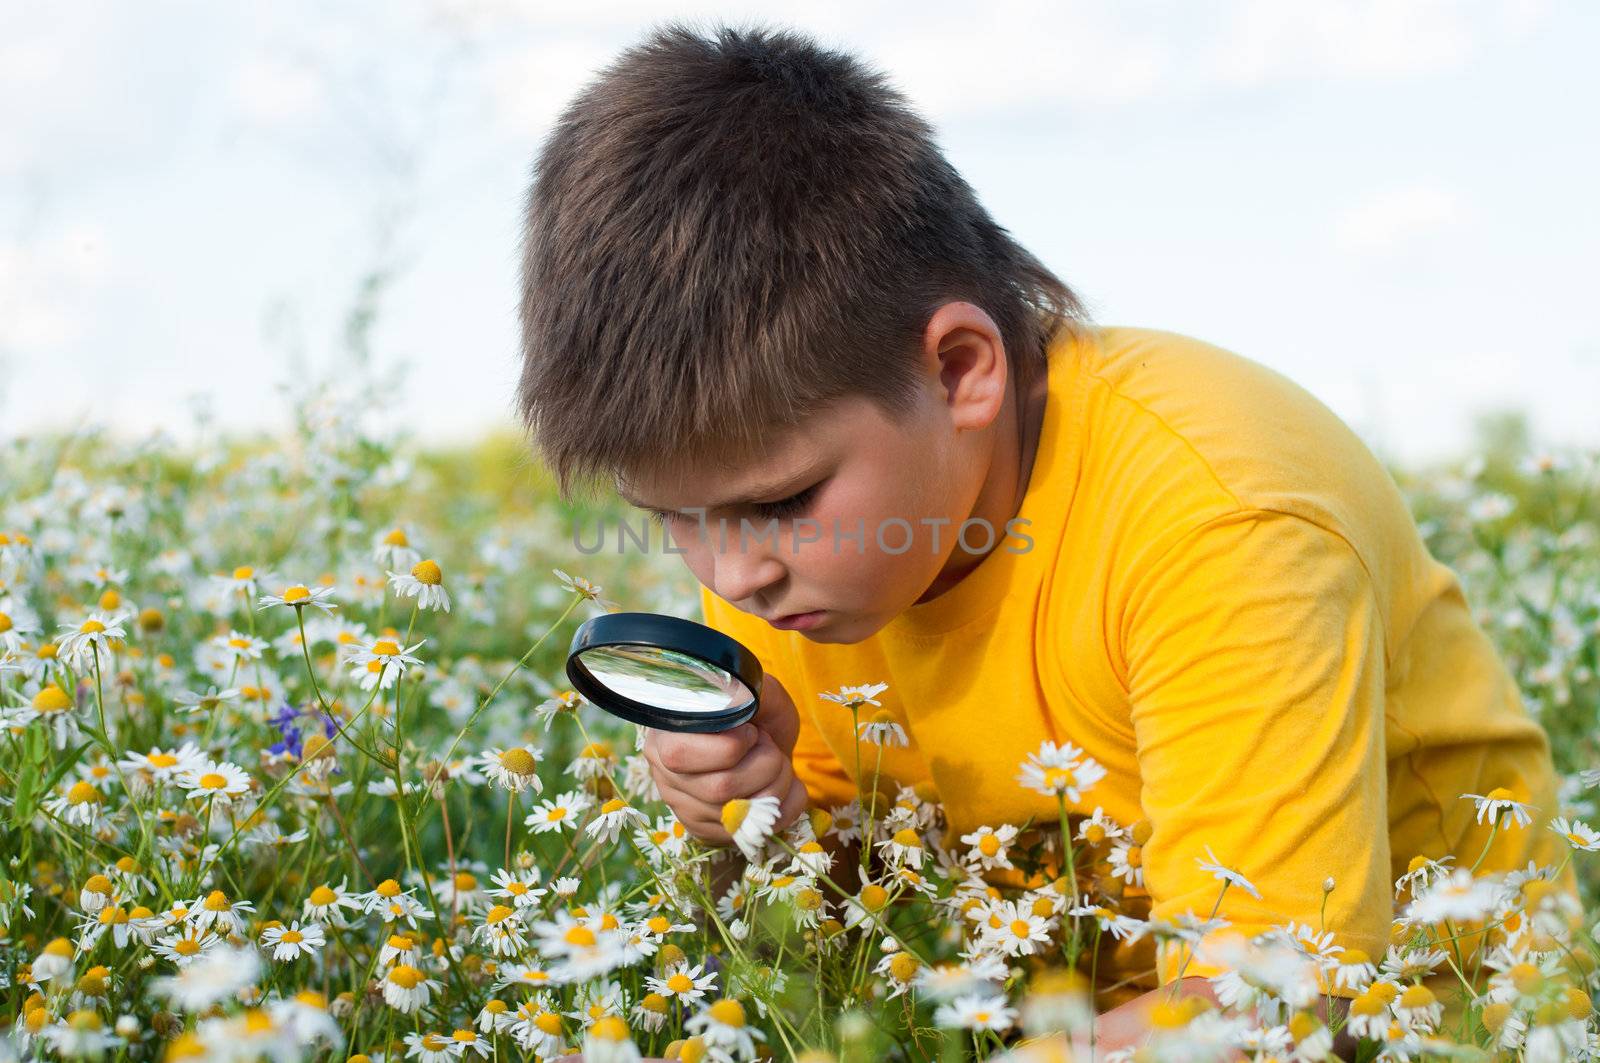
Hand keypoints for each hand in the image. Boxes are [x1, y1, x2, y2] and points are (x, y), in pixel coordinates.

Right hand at [642, 671, 808, 843]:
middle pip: (719, 790)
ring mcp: (685, 810)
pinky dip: (787, 806)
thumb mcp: (752, 689)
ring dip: (778, 784)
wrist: (765, 737)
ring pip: (741, 815)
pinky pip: (759, 833)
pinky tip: (784, 786)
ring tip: (777, 763)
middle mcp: (665, 777)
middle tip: (769, 745)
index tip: (749, 731)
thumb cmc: (753, 711)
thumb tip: (736, 704)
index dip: (731, 745)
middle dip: (765, 764)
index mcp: (662, 737)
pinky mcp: (711, 833)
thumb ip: (745, 689)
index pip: (682, 756)